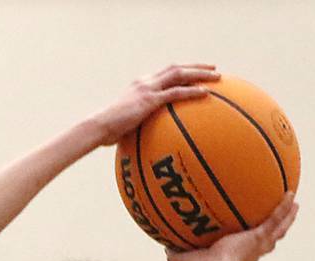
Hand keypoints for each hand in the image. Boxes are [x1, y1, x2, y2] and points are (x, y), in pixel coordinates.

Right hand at [88, 64, 219, 146]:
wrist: (97, 127)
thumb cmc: (106, 132)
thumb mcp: (124, 125)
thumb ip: (137, 125)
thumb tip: (144, 139)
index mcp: (139, 86)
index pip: (164, 73)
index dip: (181, 71)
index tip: (195, 72)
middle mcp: (145, 82)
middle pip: (176, 68)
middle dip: (196, 67)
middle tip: (213, 68)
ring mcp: (147, 89)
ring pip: (179, 74)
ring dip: (200, 73)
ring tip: (217, 76)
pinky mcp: (149, 100)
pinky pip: (175, 93)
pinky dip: (192, 92)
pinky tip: (206, 94)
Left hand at [168, 193, 296, 260]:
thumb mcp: (190, 258)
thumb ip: (178, 255)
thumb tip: (164, 252)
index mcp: (239, 251)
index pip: (250, 244)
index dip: (254, 239)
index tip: (254, 233)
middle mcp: (253, 248)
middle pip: (270, 235)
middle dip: (277, 226)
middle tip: (282, 214)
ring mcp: (260, 242)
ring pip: (279, 226)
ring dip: (288, 214)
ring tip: (294, 201)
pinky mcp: (261, 237)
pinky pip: (276, 219)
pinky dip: (284, 208)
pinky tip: (290, 194)